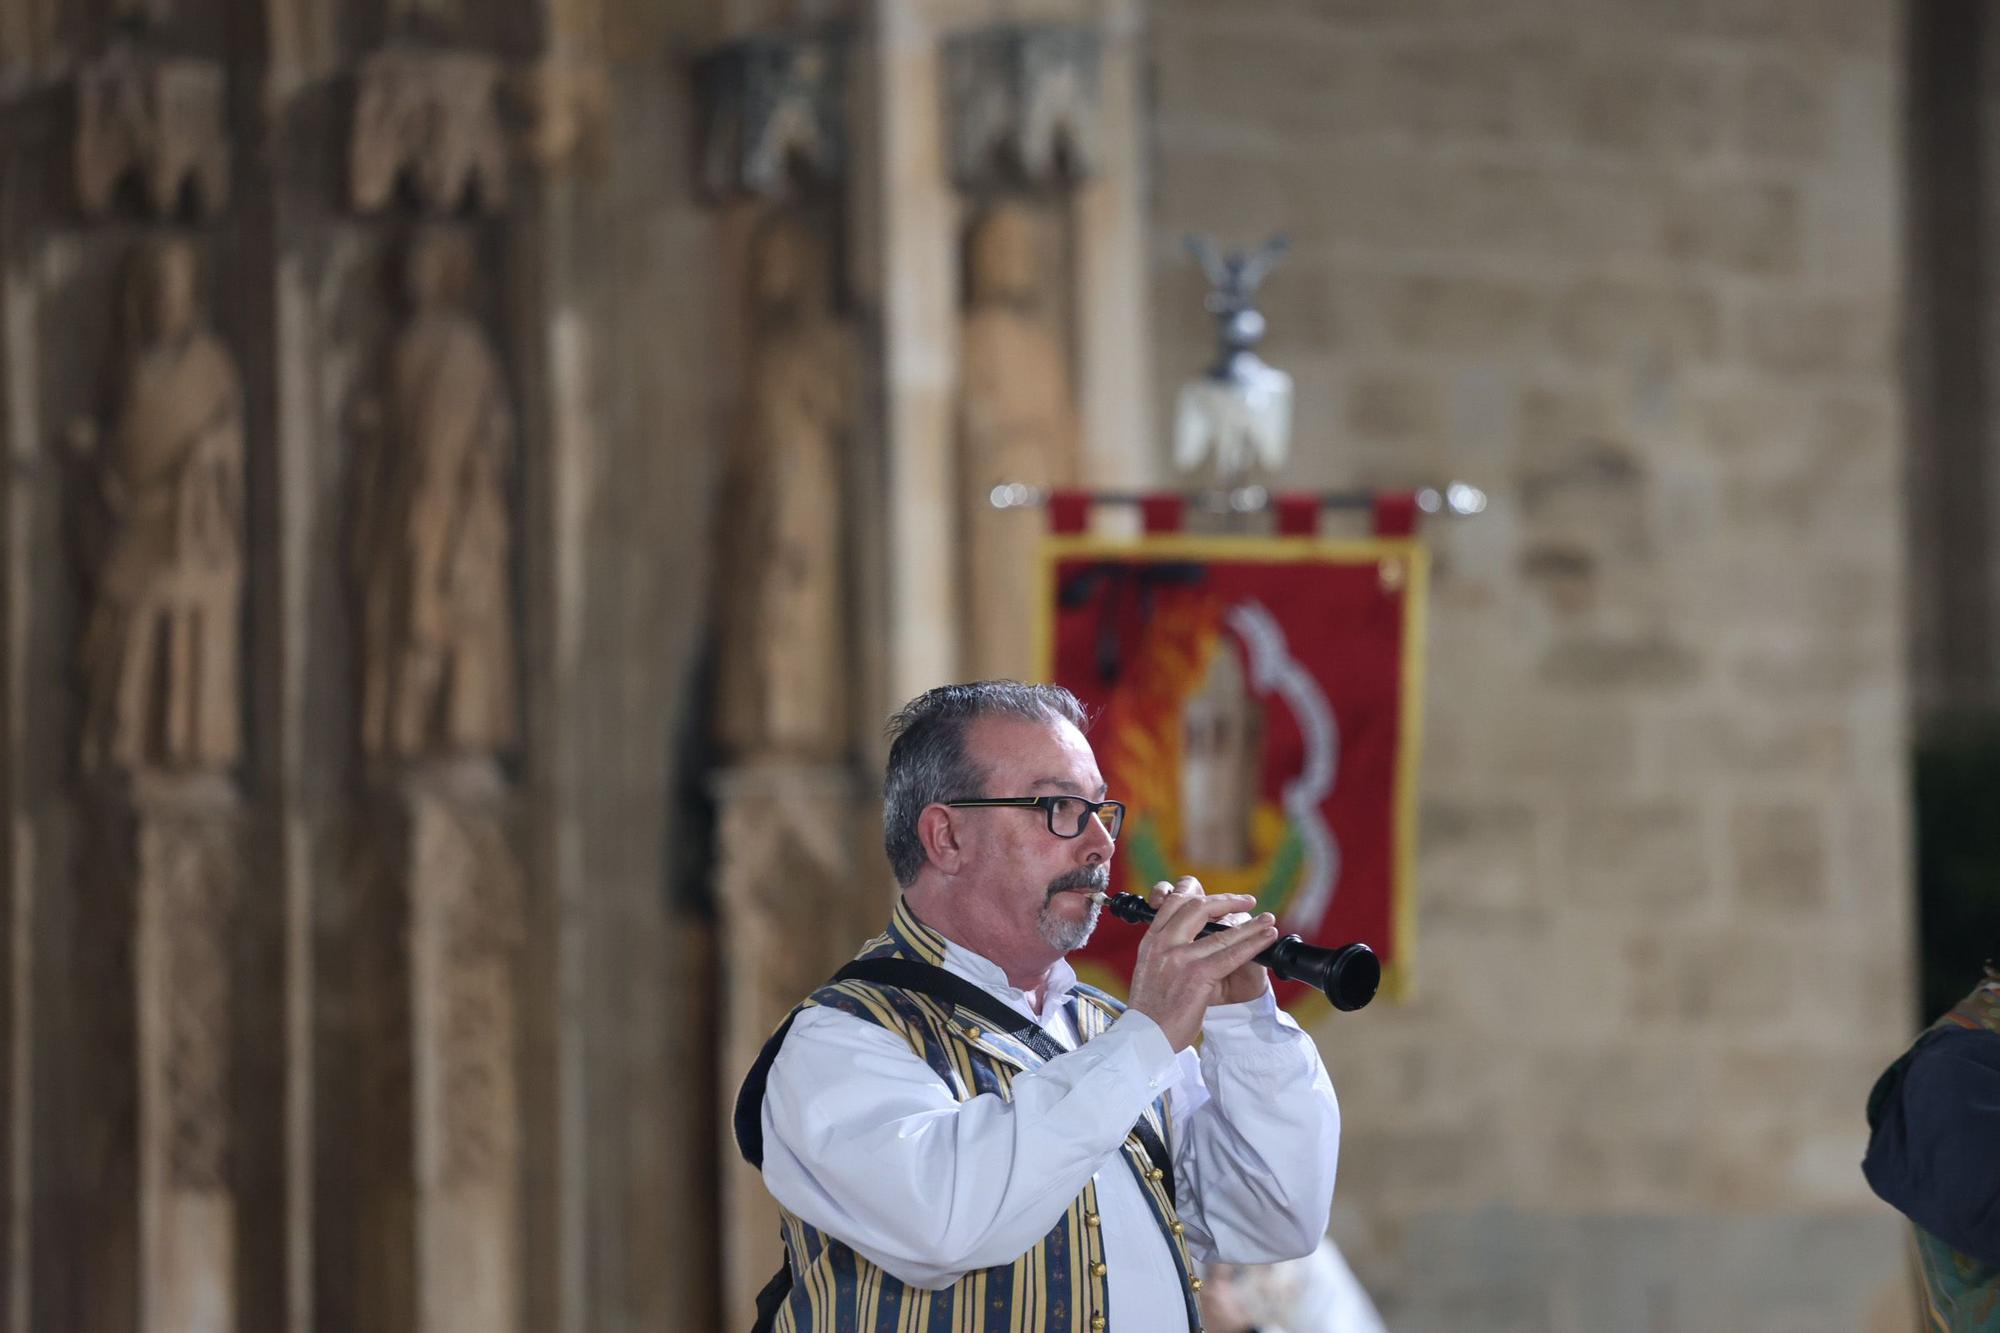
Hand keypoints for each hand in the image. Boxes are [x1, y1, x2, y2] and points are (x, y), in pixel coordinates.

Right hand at [1123, 877, 1276, 1050]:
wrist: (1145, 1037)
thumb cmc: (1151, 1009)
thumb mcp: (1149, 969)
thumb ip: (1165, 949)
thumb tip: (1188, 937)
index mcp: (1151, 940)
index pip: (1171, 901)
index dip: (1196, 891)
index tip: (1214, 896)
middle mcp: (1162, 943)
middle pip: (1197, 906)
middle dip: (1226, 900)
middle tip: (1247, 901)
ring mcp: (1179, 958)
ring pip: (1221, 931)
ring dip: (1250, 924)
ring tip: (1268, 921)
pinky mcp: (1196, 975)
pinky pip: (1231, 954)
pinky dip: (1253, 943)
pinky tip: (1266, 938)